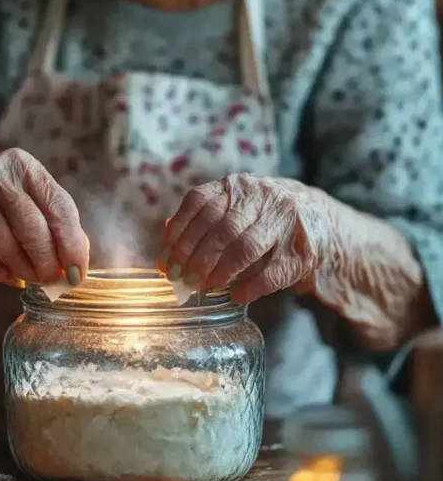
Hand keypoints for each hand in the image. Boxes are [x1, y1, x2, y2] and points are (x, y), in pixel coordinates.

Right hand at [0, 148, 88, 285]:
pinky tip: (8, 274)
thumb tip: (76, 266)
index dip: (71, 244)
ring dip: (24, 270)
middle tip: (53, 280)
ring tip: (32, 277)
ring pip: (5, 246)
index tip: (77, 272)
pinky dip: (0, 272)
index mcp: (25, 166)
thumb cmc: (5, 203)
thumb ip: (59, 225)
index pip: (58, 207)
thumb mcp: (34, 199)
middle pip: (31, 228)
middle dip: (46, 261)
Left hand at [157, 174, 329, 303]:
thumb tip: (165, 242)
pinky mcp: (300, 251)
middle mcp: (261, 197)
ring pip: (245, 247)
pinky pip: (270, 273)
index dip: (179, 231)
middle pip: (221, 227)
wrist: (314, 219)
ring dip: (219, 271)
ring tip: (204, 286)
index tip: (167, 259)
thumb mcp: (230, 206)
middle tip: (182, 279)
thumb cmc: (257, 217)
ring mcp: (283, 223)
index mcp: (236, 186)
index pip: (199, 201)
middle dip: (196, 257)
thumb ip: (198, 220)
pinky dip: (249, 287)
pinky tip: (235, 295)